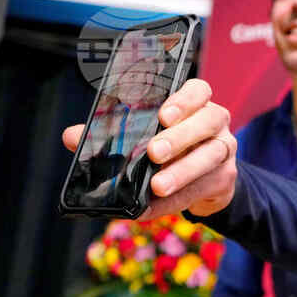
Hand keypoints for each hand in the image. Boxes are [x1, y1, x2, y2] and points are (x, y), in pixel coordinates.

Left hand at [62, 78, 236, 219]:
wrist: (204, 179)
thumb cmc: (167, 148)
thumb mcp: (142, 135)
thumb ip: (109, 133)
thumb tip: (72, 137)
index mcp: (195, 103)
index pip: (198, 90)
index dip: (184, 100)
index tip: (163, 114)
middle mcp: (215, 122)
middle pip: (207, 121)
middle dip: (179, 137)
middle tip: (153, 152)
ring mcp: (224, 149)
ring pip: (210, 156)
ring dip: (182, 172)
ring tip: (157, 186)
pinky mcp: (224, 179)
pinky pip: (202, 188)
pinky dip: (176, 200)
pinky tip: (155, 207)